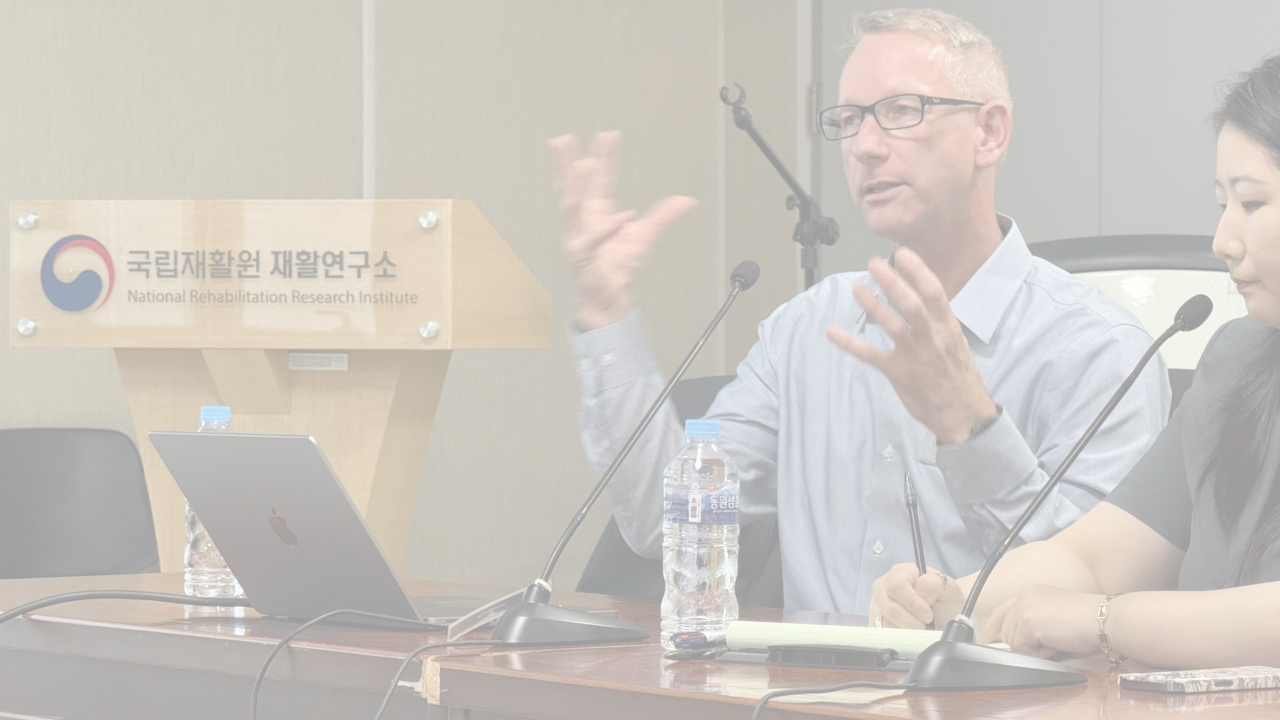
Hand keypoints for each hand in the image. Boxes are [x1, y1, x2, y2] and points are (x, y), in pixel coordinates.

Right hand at [548, 131, 697, 329]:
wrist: (610, 297)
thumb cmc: (619, 268)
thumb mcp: (646, 236)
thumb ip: (664, 216)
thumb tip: (686, 200)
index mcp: (597, 213)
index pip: (599, 180)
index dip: (603, 157)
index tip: (608, 136)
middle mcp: (584, 222)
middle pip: (575, 186)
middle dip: (569, 163)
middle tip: (564, 140)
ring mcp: (580, 237)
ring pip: (572, 206)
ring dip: (575, 185)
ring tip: (580, 164)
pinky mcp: (582, 256)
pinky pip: (593, 240)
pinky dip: (608, 228)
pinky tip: (623, 214)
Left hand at [825, 247, 996, 443]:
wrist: (964, 414)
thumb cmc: (959, 376)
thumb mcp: (957, 342)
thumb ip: (940, 320)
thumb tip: (925, 297)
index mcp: (947, 327)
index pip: (934, 292)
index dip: (918, 271)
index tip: (903, 254)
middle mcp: (932, 337)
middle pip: (912, 303)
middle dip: (893, 281)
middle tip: (874, 264)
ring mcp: (915, 355)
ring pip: (893, 325)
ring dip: (873, 305)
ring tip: (857, 288)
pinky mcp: (898, 373)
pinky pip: (871, 355)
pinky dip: (850, 343)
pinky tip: (833, 332)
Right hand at [869, 563, 963, 628]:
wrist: (944, 616)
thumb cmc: (945, 600)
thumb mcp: (949, 588)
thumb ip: (935, 583)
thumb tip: (920, 586)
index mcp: (900, 572)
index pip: (896, 585)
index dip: (912, 603)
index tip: (928, 615)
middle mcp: (884, 586)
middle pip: (889, 607)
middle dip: (910, 620)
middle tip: (925, 624)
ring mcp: (877, 604)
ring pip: (885, 623)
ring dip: (907, 629)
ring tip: (920, 627)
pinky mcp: (876, 621)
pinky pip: (883, 634)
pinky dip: (900, 637)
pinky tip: (910, 631)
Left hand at [978, 585, 1101, 658]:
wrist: (1106, 619)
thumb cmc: (1088, 621)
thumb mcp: (1053, 614)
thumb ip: (1032, 621)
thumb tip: (1016, 641)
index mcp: (1030, 593)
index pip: (1002, 611)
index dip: (992, 627)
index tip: (986, 638)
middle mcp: (1023, 597)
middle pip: (1007, 633)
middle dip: (1027, 644)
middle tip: (1054, 640)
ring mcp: (1024, 608)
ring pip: (1014, 644)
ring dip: (1035, 649)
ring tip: (1058, 640)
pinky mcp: (1028, 623)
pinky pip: (1024, 650)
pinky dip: (1041, 654)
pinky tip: (1057, 643)